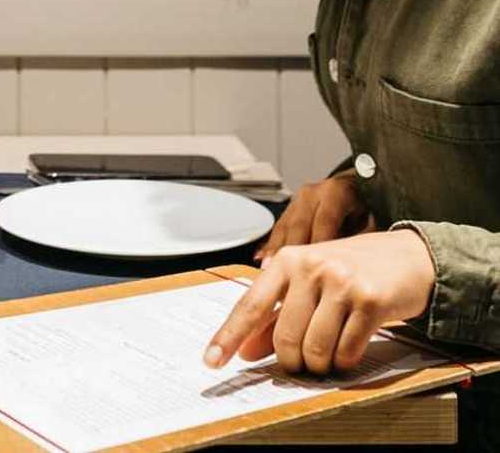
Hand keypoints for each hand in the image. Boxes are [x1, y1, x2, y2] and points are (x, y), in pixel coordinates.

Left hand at [204, 231, 435, 373]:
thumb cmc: (352, 270)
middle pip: (284, 336)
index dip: (228, 336)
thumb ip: (275, 315)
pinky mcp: (370, 301)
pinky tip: (347, 351)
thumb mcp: (308, 284)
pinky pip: (346, 350)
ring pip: (314, 347)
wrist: (409, 257)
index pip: (250, 305)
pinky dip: (343, 361)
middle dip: (290, 360)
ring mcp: (342, 283)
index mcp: (288, 260)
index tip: (212, 360)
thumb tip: (246, 350)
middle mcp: (312, 267)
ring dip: (318, 364)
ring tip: (325, 356)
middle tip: (299, 363)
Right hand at [254, 171, 371, 262]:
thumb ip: (359, 240)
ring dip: (275, 251)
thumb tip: (350, 266)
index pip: (324, 222)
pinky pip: (277, 229)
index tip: (316, 271)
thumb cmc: (366, 208)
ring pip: (283, 228)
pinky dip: (270, 246)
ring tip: (268, 270)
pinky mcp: (288, 210)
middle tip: (286, 275)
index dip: (319, 246)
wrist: (358, 187)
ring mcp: (297, 201)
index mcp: (335, 192)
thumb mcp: (370, 221)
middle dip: (291, 253)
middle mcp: (312, 193)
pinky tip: (261, 259)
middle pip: (298, 226)